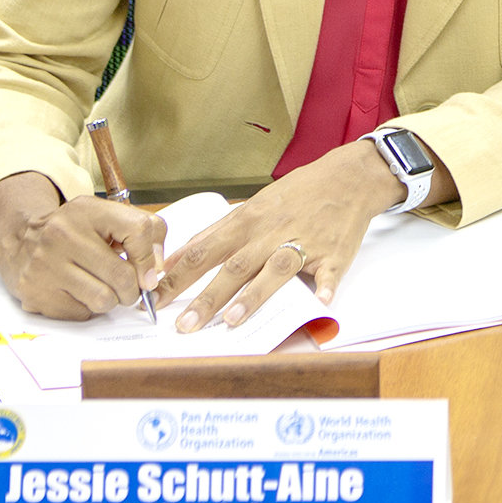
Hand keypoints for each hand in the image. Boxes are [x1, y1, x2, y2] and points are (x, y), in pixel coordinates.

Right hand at [0, 171, 165, 321]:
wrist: (19, 239)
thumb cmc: (74, 230)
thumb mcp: (106, 216)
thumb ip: (143, 232)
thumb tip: (156, 271)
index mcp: (88, 210)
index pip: (138, 230)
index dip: (150, 257)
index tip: (148, 271)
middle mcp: (63, 234)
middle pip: (123, 276)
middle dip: (133, 289)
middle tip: (127, 288)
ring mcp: (45, 265)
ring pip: (104, 300)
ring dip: (111, 300)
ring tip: (101, 287)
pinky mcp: (35, 292)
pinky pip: (81, 313)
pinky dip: (86, 308)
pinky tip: (77, 292)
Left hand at [156, 141, 399, 331]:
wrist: (347, 177)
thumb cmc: (297, 193)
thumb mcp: (253, 205)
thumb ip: (217, 232)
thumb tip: (177, 257)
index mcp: (248, 222)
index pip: (204, 251)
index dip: (177, 276)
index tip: (154, 298)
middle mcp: (270, 233)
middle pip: (233, 267)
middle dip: (207, 297)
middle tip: (184, 325)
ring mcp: (303, 243)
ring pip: (274, 270)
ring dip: (254, 295)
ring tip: (232, 320)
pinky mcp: (333, 253)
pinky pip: (328, 273)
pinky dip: (325, 286)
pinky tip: (321, 301)